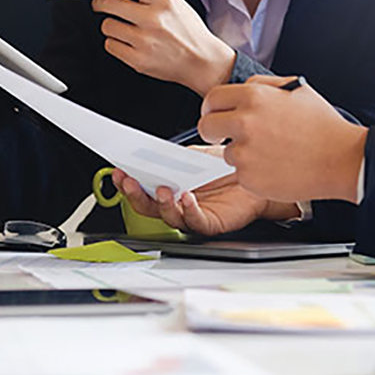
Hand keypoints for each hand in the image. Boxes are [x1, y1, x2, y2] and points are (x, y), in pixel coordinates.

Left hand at [84, 0, 235, 95]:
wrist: (202, 60)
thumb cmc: (185, 27)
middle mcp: (153, 19)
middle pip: (107, 2)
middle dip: (100, 1)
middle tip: (105, 2)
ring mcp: (145, 41)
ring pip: (107, 25)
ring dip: (112, 24)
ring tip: (129, 26)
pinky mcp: (138, 61)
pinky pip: (110, 45)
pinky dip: (116, 42)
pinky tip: (132, 41)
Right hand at [111, 164, 299, 236]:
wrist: (256, 174)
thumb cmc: (226, 166)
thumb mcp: (194, 155)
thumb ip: (172, 157)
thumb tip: (150, 151)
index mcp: (169, 185)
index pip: (141, 187)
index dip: (126, 182)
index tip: (117, 170)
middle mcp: (178, 203)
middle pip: (148, 206)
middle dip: (135, 194)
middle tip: (128, 181)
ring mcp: (192, 214)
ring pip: (169, 216)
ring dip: (162, 203)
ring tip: (162, 189)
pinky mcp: (211, 223)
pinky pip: (196, 221)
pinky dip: (189, 210)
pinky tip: (187, 197)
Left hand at [199, 75, 368, 203]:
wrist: (341, 160)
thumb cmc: (322, 126)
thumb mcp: (296, 90)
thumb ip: (263, 85)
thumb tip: (242, 88)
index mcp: (254, 97)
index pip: (212, 99)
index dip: (212, 108)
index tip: (215, 115)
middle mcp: (245, 123)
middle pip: (206, 127)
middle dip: (214, 131)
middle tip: (226, 136)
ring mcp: (245, 152)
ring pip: (226, 152)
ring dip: (242, 153)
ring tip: (271, 152)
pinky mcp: (248, 178)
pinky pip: (240, 173)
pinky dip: (254, 173)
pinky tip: (276, 167)